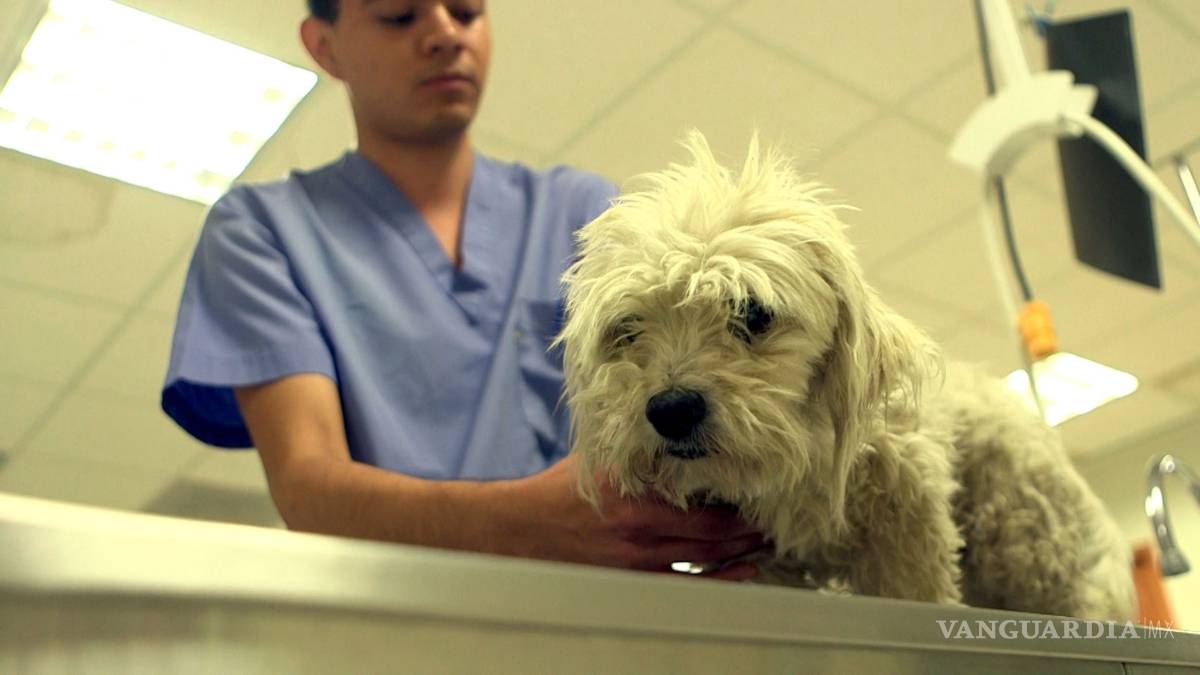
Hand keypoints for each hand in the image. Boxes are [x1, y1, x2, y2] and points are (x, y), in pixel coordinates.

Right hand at [501, 454, 763, 580]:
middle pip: (712, 533)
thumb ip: (638, 452)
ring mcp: (639, 559)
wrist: (525, 529)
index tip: (757, 485)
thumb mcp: (601, 460)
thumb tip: (675, 432)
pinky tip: (742, 572)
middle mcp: (642, 528)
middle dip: (747, 527)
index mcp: (635, 493)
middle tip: (772, 516)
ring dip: (741, 552)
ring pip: (706, 559)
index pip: (701, 499)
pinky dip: (719, 577)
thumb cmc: (562, 489)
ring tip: (766, 540)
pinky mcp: (634, 579)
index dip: (736, 498)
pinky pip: (687, 582)